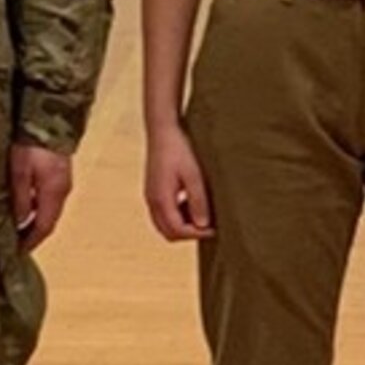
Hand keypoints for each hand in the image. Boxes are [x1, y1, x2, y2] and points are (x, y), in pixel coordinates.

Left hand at [10, 143, 74, 248]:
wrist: (50, 117)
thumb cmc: (32, 143)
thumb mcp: (19, 171)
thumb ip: (20, 199)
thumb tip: (20, 223)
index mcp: (53, 193)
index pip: (44, 228)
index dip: (31, 242)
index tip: (18, 252)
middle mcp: (62, 190)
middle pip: (49, 220)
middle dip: (33, 234)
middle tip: (16, 242)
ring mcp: (63, 180)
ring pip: (50, 209)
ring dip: (36, 220)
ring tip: (18, 226)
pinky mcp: (60, 171)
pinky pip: (50, 197)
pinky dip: (38, 206)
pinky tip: (26, 204)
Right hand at [144, 125, 213, 241]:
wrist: (163, 130)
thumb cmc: (179, 149)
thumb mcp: (194, 175)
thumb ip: (198, 201)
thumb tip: (203, 225)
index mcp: (161, 199)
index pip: (177, 230)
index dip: (196, 234)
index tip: (214, 229)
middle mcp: (152, 201)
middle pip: (168, 232)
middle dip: (189, 234)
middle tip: (209, 226)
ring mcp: (150, 196)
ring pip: (164, 224)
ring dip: (182, 225)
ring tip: (202, 215)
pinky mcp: (153, 190)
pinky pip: (163, 214)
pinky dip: (176, 216)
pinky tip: (191, 204)